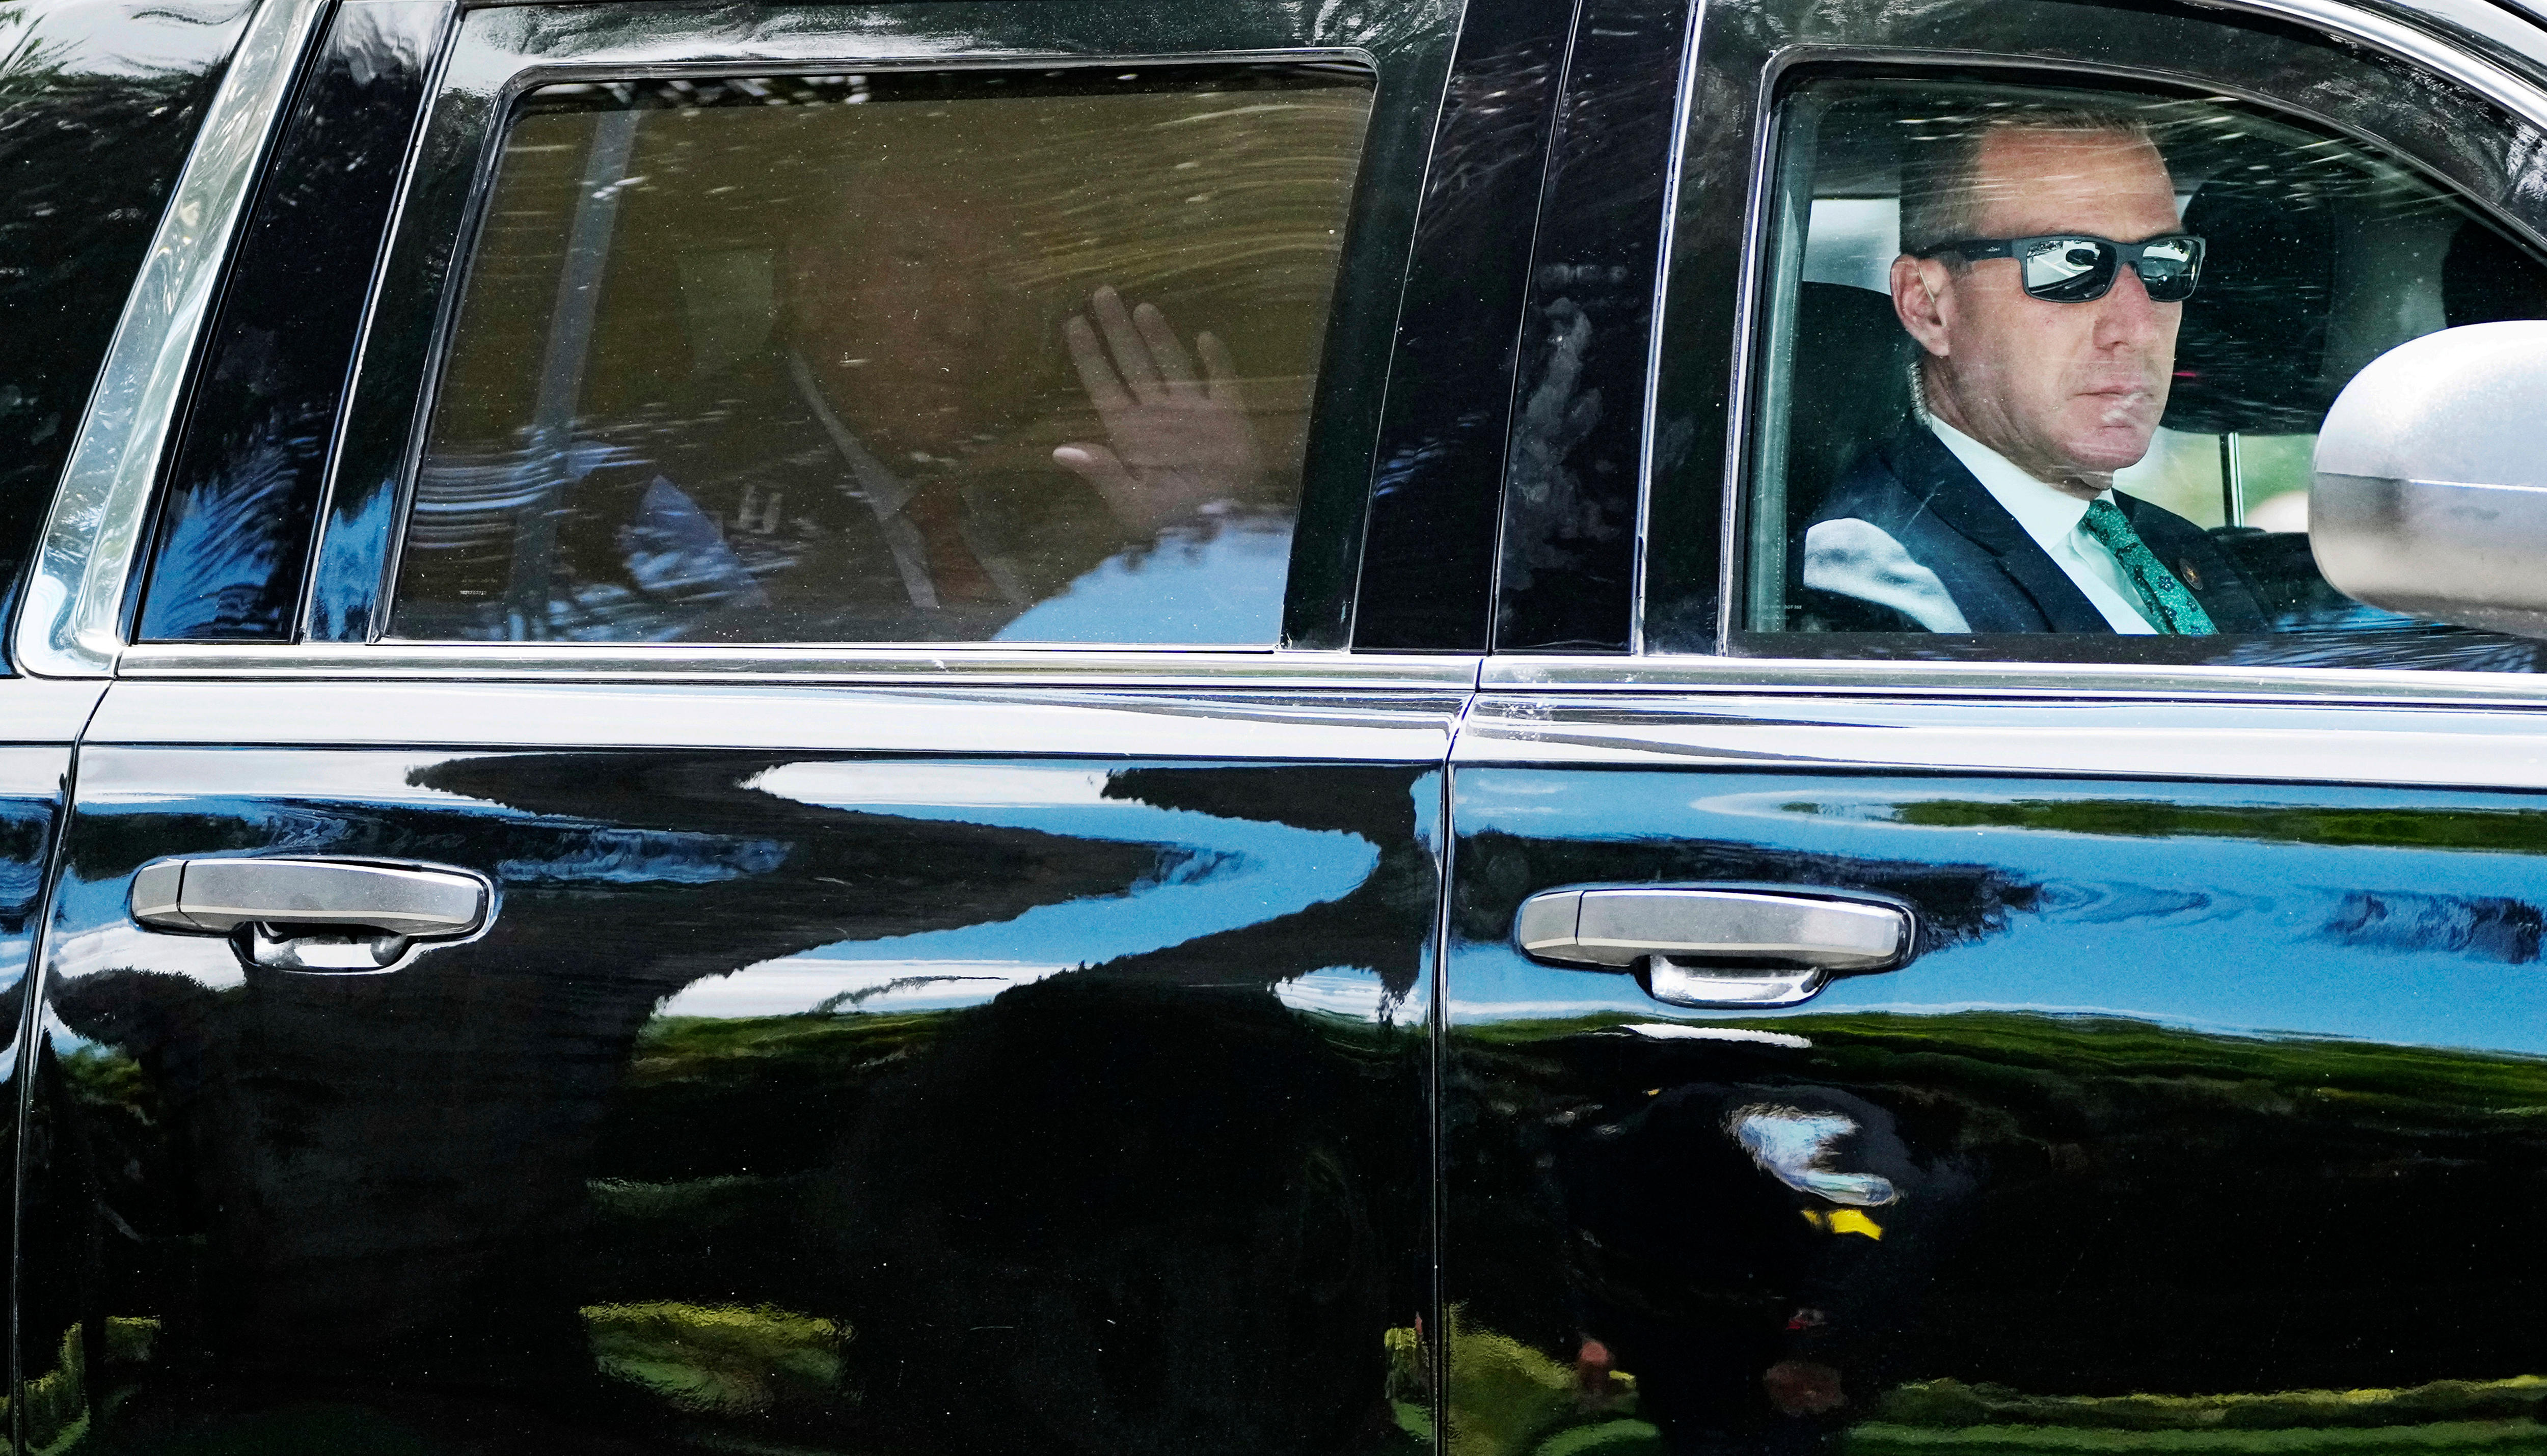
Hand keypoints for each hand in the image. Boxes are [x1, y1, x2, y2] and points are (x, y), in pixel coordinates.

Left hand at [1054, 285, 1265, 535]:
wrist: (1222, 530)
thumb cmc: (1174, 521)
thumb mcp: (1133, 504)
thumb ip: (1102, 474)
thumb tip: (1061, 451)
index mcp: (1131, 434)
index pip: (1104, 386)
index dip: (1089, 356)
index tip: (1073, 324)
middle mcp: (1158, 414)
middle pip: (1133, 363)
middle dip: (1117, 330)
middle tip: (1101, 293)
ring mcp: (1193, 411)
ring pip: (1171, 363)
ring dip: (1157, 336)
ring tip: (1140, 307)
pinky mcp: (1228, 416)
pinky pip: (1221, 381)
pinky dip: (1215, 361)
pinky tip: (1205, 338)